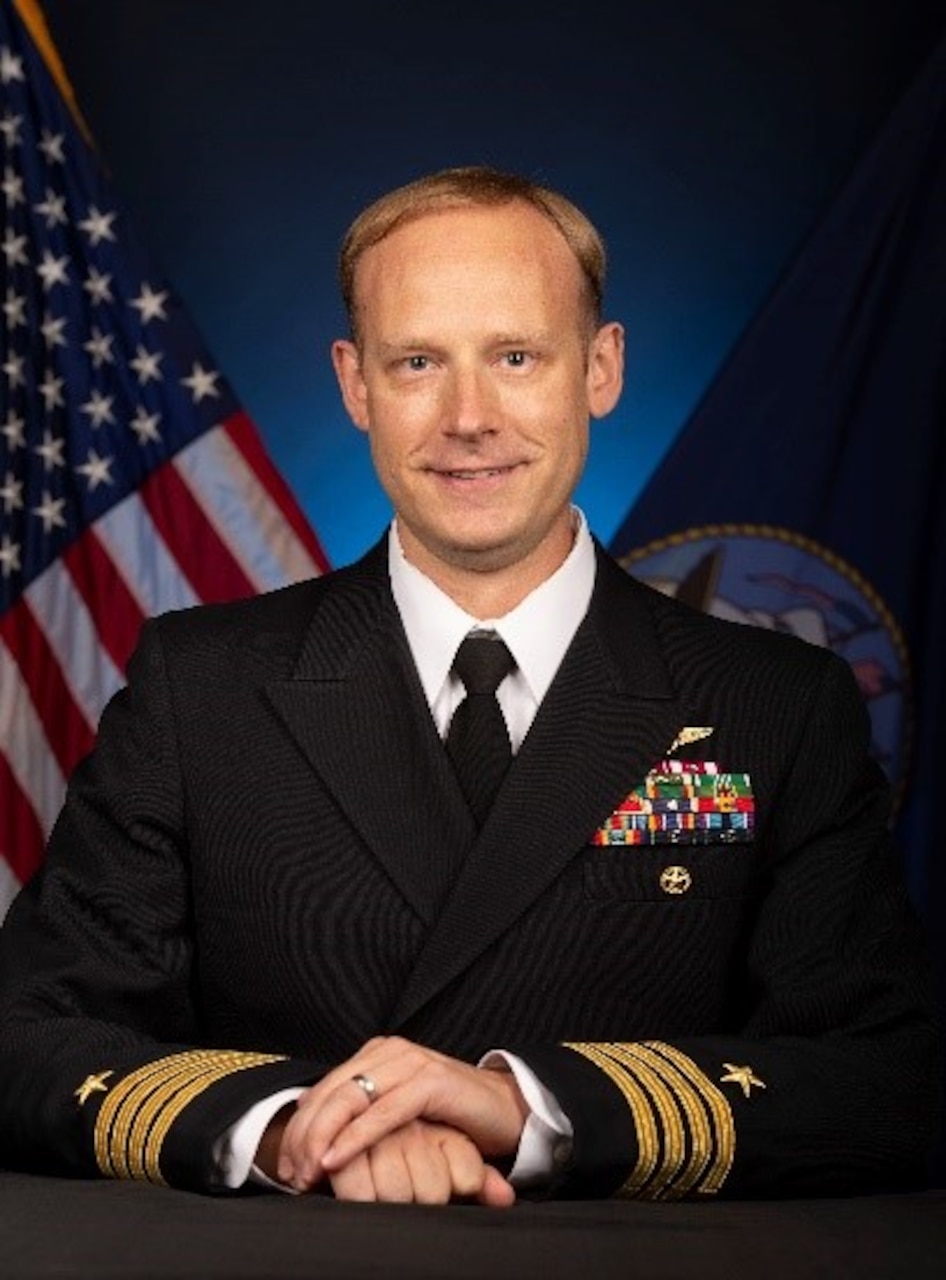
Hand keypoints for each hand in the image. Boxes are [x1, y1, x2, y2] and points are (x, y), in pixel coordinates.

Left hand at [277, 1036, 528, 1195]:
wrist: (507, 1110)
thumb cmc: (450, 1117)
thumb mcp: (397, 1112)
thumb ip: (361, 1110)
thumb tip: (310, 1122)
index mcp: (378, 1054)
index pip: (325, 1088)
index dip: (300, 1127)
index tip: (285, 1165)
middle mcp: (391, 1051)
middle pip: (331, 1092)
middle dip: (305, 1136)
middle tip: (292, 1175)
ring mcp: (412, 1063)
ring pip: (351, 1098)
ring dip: (323, 1138)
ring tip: (309, 1171)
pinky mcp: (432, 1082)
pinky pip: (384, 1112)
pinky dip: (355, 1137)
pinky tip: (335, 1159)